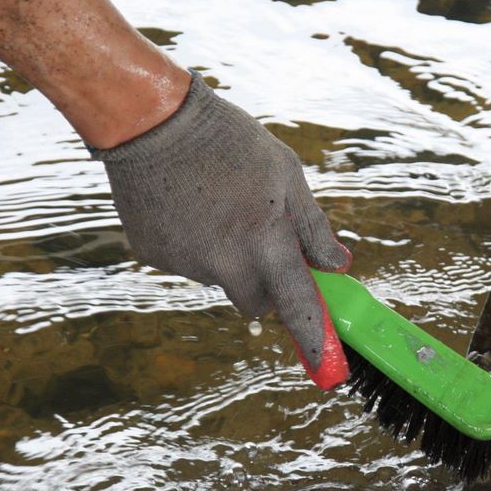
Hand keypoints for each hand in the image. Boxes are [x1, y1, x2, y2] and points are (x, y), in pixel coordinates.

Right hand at [94, 73, 352, 388]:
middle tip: (260, 242)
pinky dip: (193, 245)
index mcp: (266, 243)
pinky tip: (188, 206)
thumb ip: (313, 228)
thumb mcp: (288, 176)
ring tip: (216, 205)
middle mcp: (226, 264)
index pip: (297, 306)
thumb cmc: (232, 143)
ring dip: (226, 258)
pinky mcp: (155, 256)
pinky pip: (186, 263)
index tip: (325, 368)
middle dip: (265, 285)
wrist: (152, 122)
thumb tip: (338, 266)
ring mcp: (186, 263)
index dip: (313, 337)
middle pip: (255, 303)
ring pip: (219, 279)